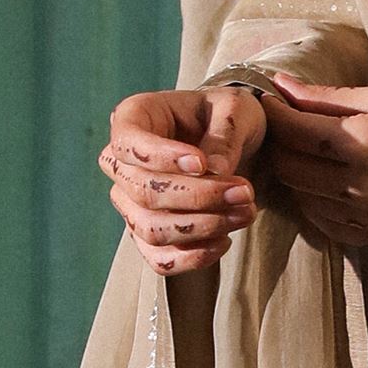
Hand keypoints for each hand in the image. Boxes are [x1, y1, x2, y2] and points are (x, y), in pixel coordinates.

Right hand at [99, 82, 266, 272]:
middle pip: (144, 191)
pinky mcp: (148, 233)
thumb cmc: (225, 116)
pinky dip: (192, 257)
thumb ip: (224, 135)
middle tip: (245, 192)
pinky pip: (159, 258)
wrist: (232, 142)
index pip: (129, 143)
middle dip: (198, 197)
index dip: (162, 158)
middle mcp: (122, 162)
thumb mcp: (234, 109)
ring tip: (245, 213)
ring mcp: (130, 202)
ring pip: (151, 229)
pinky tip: (225, 241)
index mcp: (133, 118)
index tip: (202, 163)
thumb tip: (215, 171)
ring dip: (202, 228)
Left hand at [255, 76, 367, 254]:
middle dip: (284, 146)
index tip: (271, 101)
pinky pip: (337, 228)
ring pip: (308, 203)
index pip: (292, 131)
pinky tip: (336, 183)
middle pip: (292, 170)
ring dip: (302, 178)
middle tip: (288, 126)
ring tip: (311, 153)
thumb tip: (282, 88)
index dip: (275, 113)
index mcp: (365, 142)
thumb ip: (330, 98)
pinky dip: (324, 206)